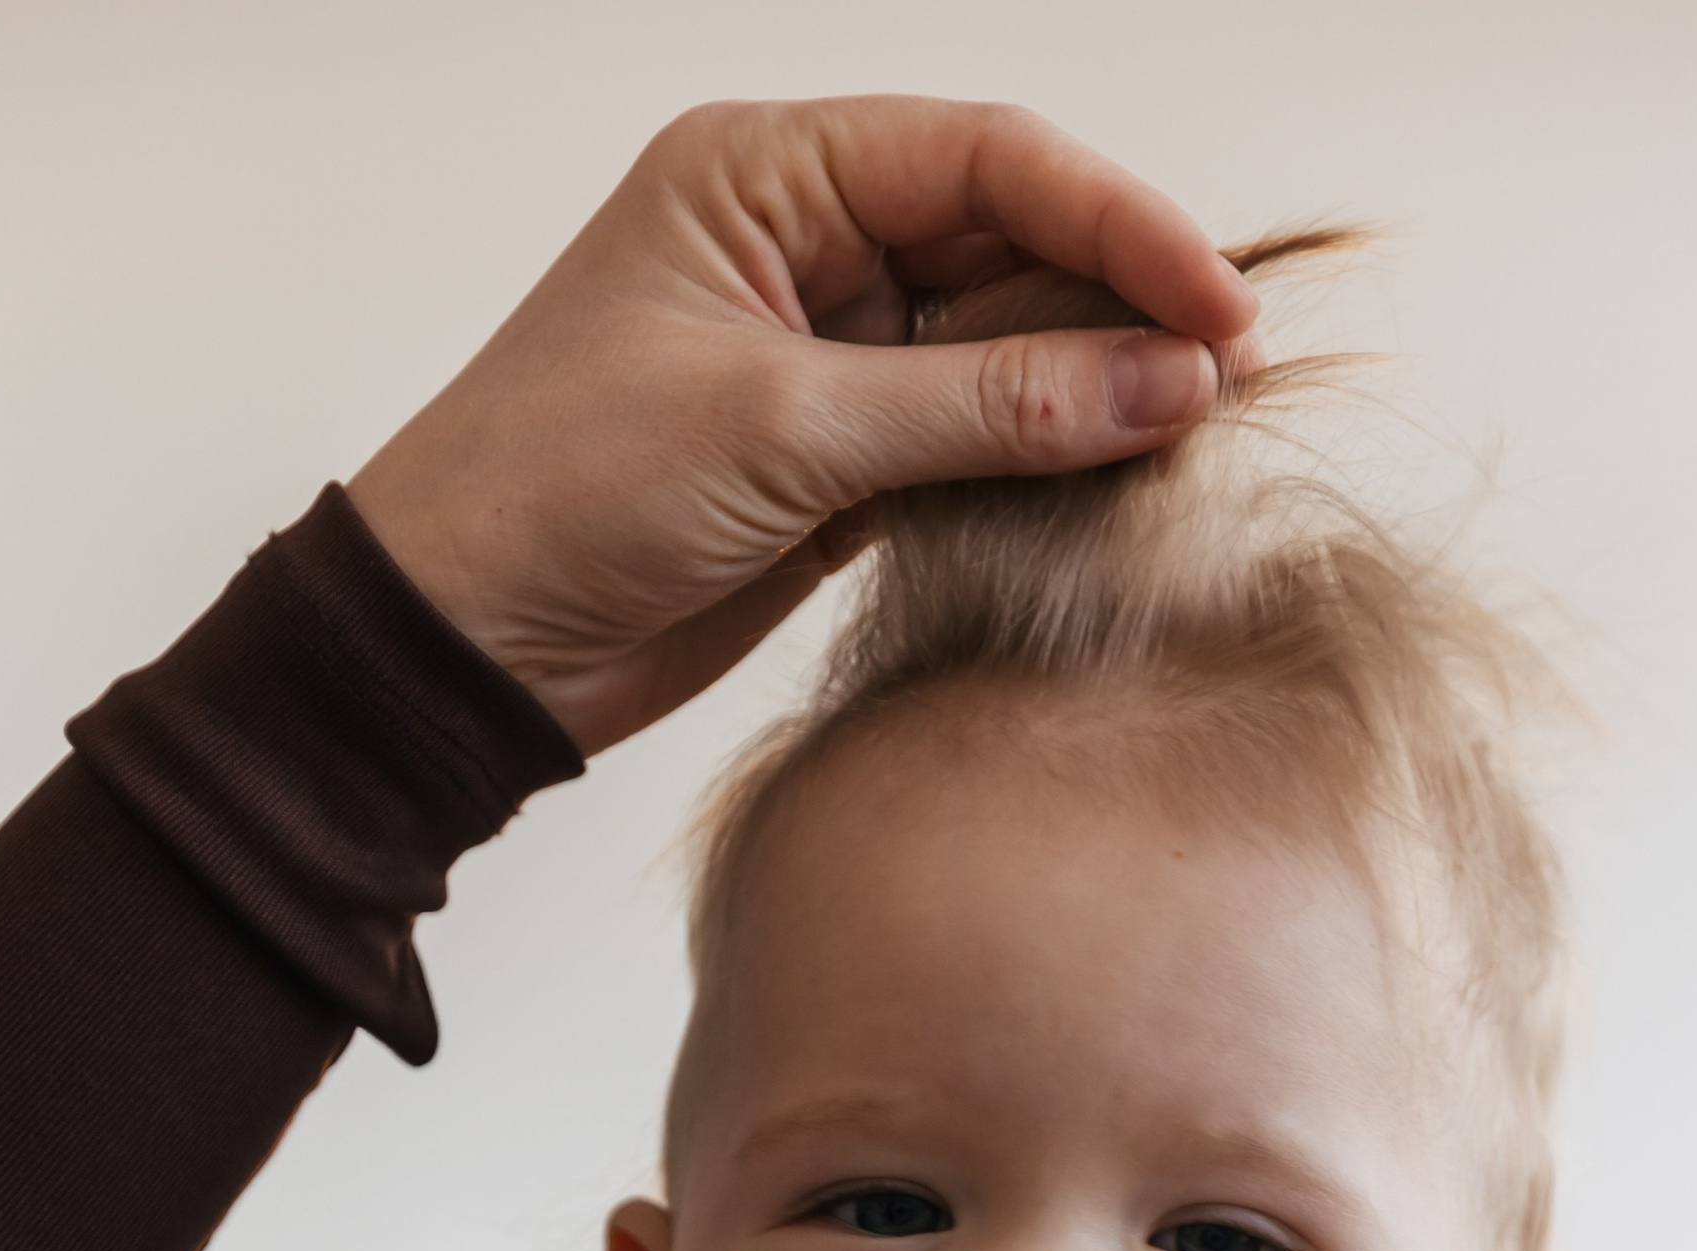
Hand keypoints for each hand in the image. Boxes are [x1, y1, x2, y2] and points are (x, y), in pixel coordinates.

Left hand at [349, 96, 1256, 754]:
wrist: (459, 644)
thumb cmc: (560, 495)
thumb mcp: (785, 434)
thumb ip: (985, 409)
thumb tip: (1164, 382)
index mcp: (768, 174)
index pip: (987, 161)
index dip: (1118, 224)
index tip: (1217, 313)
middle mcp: (805, 247)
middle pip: (1014, 245)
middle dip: (1125, 307)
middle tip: (1238, 383)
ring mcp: (826, 361)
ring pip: (1006, 352)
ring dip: (1096, 395)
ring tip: (1198, 443)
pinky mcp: (835, 469)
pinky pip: (972, 446)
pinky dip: (1043, 470)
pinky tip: (1118, 492)